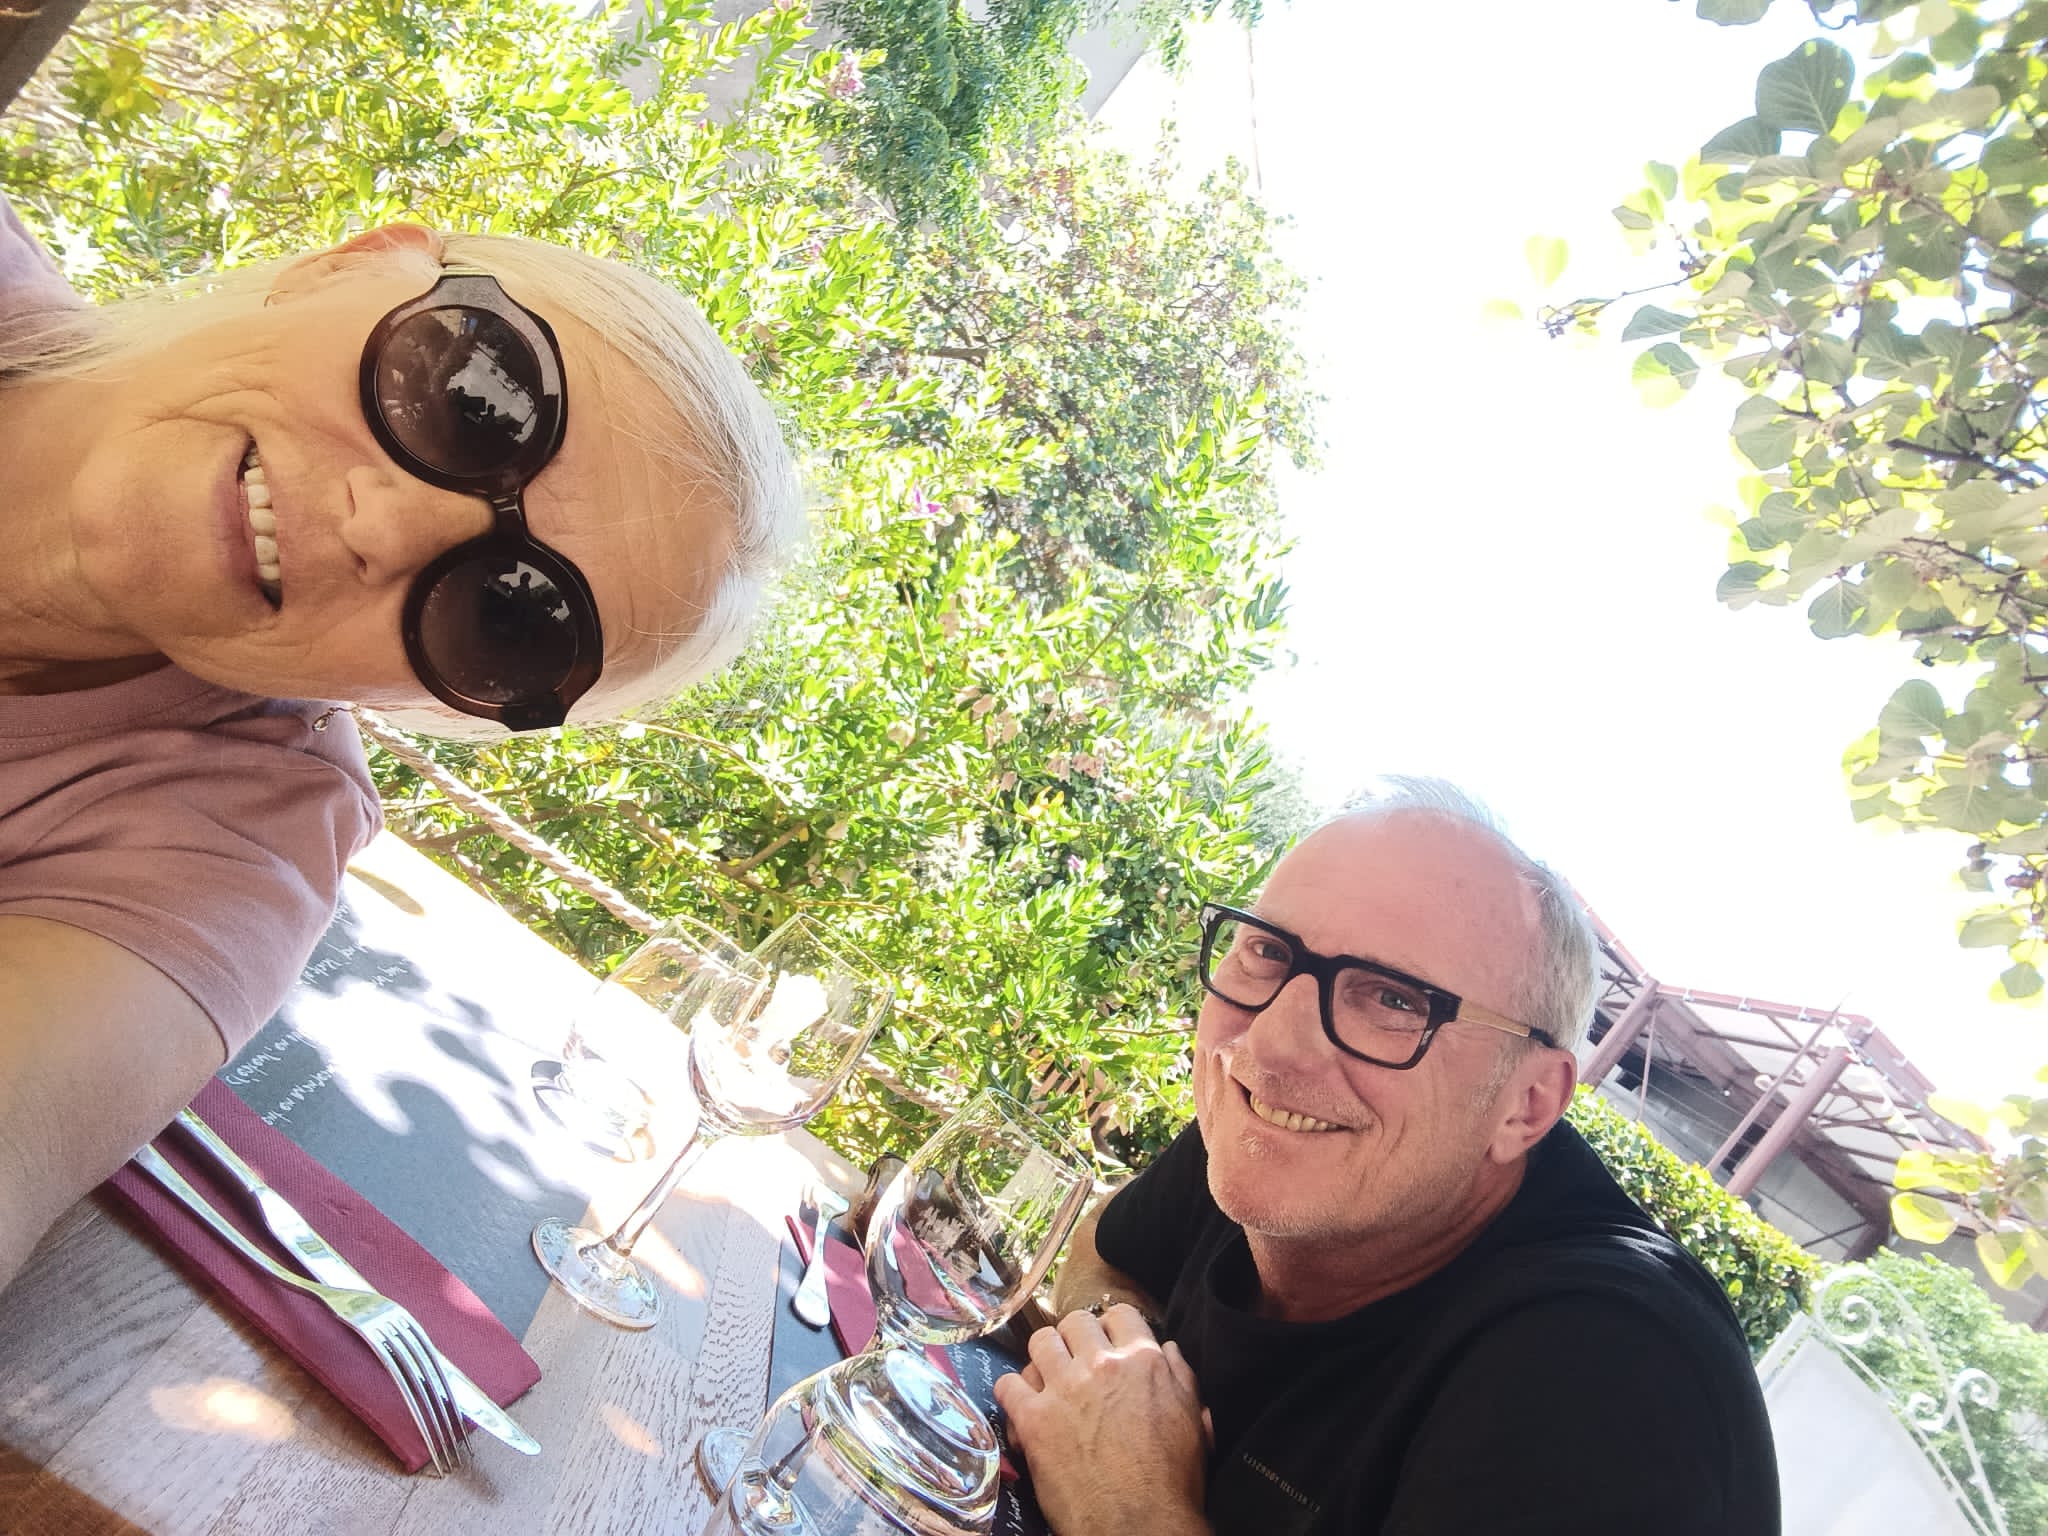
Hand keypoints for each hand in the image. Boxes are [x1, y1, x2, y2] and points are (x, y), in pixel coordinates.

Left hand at [993, 1305, 1210, 1535]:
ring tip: (1048, 1376)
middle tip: (1077, 1360)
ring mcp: (1064, 1390)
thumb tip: (1168, 1350)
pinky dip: (1011, 1390)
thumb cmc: (1172, 1482)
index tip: (1107, 1343)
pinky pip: (1007, 1384)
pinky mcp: (1034, 1420)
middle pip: (1075, 1321)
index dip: (1112, 1327)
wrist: (1140, 1525)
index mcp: (1143, 1361)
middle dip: (1076, 1337)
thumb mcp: (1193, 1421)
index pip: (1120, 1314)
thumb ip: (1182, 1377)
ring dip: (1044, 1356)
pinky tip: (1021, 1404)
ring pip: (1040, 1341)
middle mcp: (1101, 1365)